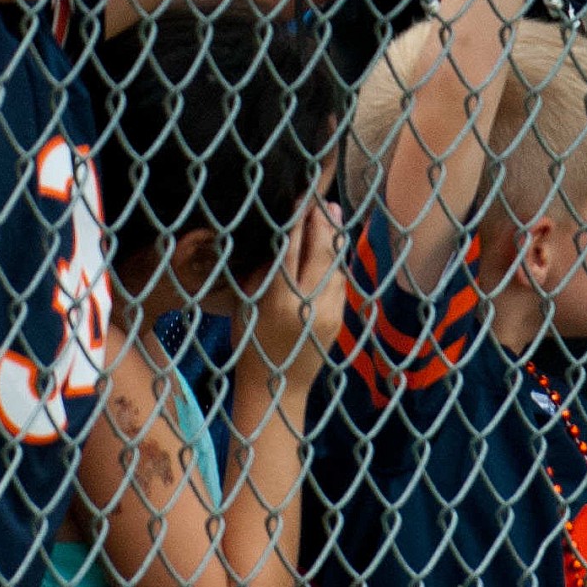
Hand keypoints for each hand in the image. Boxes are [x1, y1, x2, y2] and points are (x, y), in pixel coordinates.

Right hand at [241, 199, 346, 394]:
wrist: (278, 389)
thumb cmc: (250, 344)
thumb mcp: (245, 306)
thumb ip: (262, 273)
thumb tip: (279, 238)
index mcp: (278, 300)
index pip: (291, 249)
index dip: (297, 220)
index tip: (300, 198)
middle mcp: (308, 305)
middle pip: (321, 252)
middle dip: (323, 222)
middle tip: (323, 199)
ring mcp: (328, 313)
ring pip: (336, 266)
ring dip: (333, 240)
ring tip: (330, 216)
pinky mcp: (339, 321)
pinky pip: (341, 283)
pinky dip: (336, 263)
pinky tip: (331, 250)